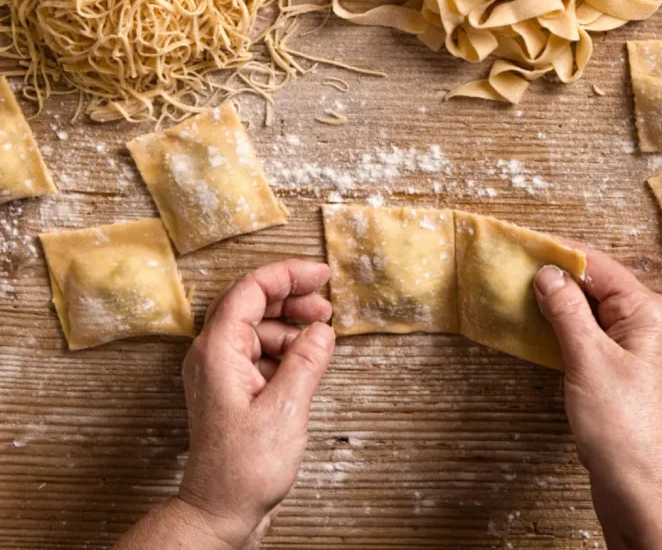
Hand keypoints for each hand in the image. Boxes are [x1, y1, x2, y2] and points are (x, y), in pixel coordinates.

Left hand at [118, 260, 335, 549]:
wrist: (222, 510)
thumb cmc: (244, 468)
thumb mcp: (286, 409)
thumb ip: (307, 361)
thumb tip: (321, 330)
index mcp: (217, 352)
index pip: (249, 291)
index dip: (287, 275)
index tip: (321, 274)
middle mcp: (212, 357)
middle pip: (251, 305)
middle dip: (291, 299)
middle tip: (326, 305)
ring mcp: (221, 374)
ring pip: (257, 329)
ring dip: (291, 326)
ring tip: (321, 336)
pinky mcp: (233, 391)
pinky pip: (259, 354)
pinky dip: (285, 350)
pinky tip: (307, 361)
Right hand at [534, 250, 661, 549]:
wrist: (635, 479)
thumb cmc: (619, 422)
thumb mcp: (588, 358)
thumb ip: (567, 310)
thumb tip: (547, 273)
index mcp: (647, 310)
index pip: (599, 266)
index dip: (560, 253)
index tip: (522, 244)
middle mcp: (645, 320)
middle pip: (596, 282)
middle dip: (557, 274)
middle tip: (514, 264)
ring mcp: (633, 342)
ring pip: (590, 306)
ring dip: (557, 298)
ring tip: (519, 287)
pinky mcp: (618, 363)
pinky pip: (588, 330)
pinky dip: (563, 323)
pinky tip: (537, 321)